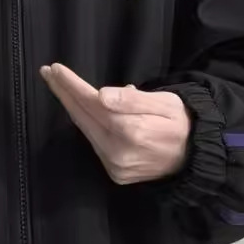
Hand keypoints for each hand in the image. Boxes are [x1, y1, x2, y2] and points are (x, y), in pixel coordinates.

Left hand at [40, 64, 190, 184]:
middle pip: (82, 117)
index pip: (92, 102)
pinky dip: (89, 125)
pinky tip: (85, 110)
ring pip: (86, 131)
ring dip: (73, 108)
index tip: (55, 69)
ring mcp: (115, 165)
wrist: (195, 157)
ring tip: (61, 88)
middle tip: (48, 73)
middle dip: (64, 93)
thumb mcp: (165, 102)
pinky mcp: (115, 173)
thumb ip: (132, 100)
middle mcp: (118, 151)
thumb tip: (100, 95)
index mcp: (132, 130)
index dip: (71, 85)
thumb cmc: (181, 122)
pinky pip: (95, 143)